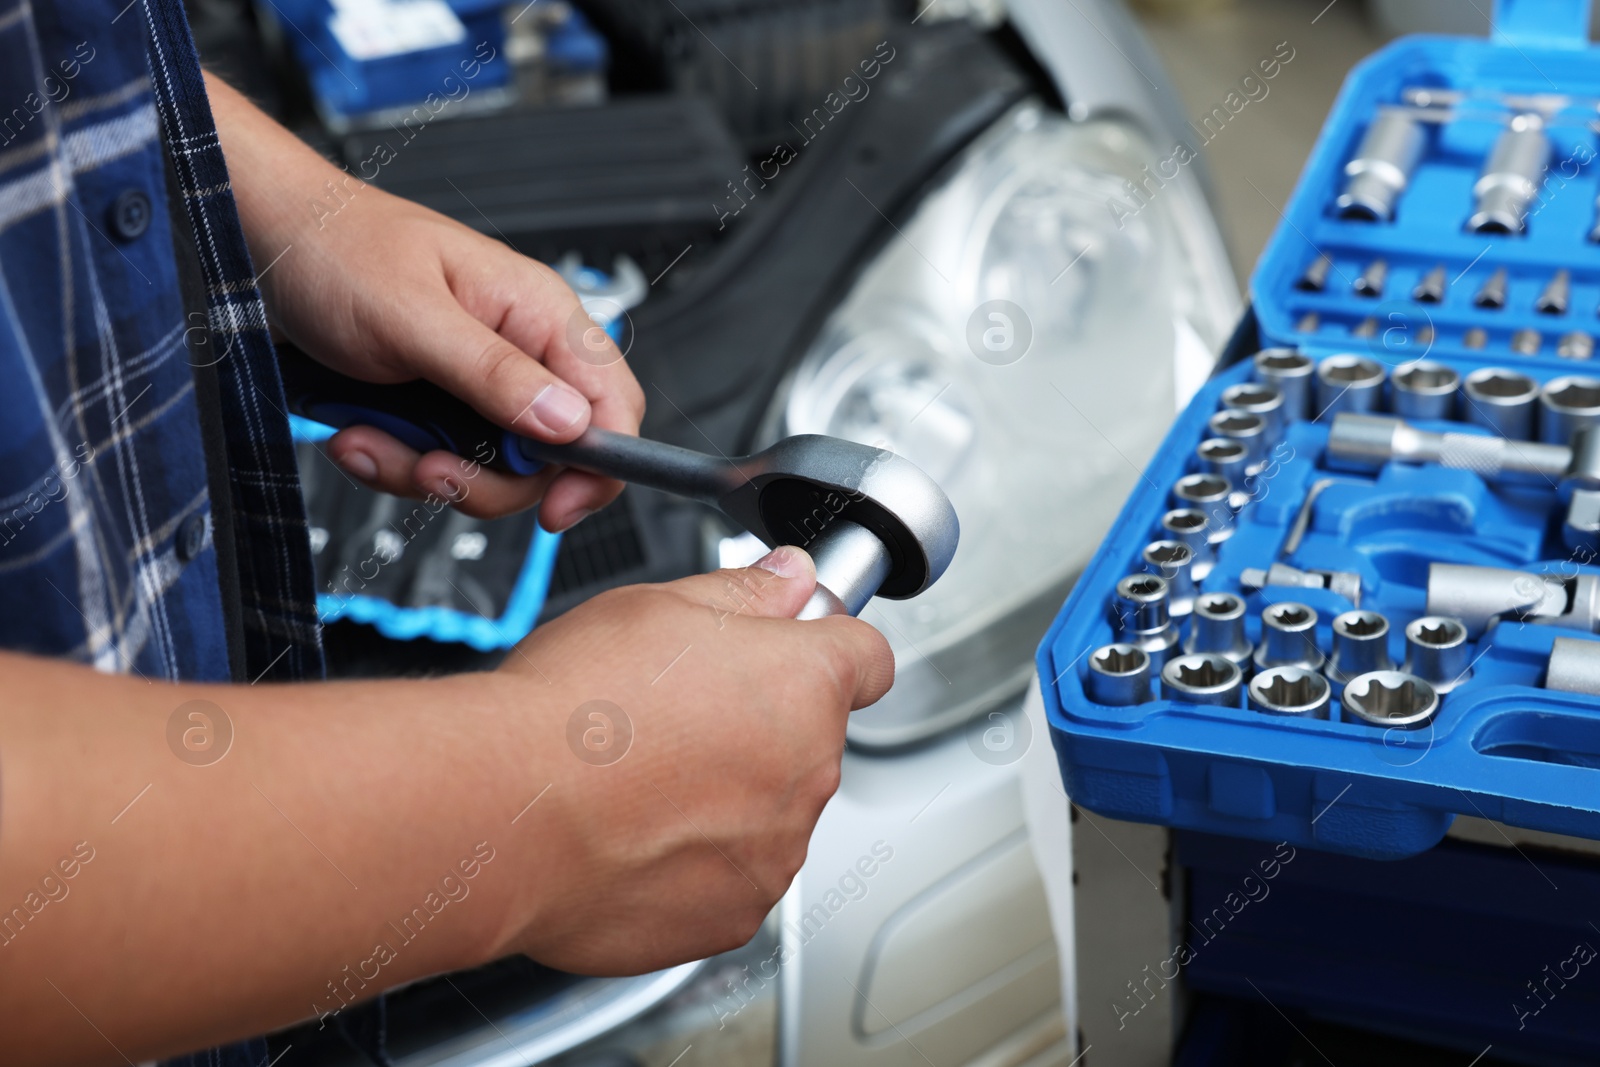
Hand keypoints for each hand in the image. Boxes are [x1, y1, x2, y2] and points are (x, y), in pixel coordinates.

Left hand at [211, 76, 643, 529]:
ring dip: (423, 473)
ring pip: (491, 471)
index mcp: (538, 313)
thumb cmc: (337, 248)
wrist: (264, 243)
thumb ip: (495, 374)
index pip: (612, 404)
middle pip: (551, 458)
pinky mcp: (439, 406)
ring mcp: (479, 383)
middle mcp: (520, 351)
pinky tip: (356, 435)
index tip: (556, 509)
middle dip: (485, 480)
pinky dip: (395, 464)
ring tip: (368, 440)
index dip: (599, 466)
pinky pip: (442, 464)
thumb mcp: (414, 317)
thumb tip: (570, 423)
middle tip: (428, 467)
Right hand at [493, 546, 894, 974]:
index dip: (828, 646)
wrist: (506, 814)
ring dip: (724, 799)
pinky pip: (727, 879)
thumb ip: (744, 594)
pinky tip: (630, 837)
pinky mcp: (732, 916)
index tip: (793, 649)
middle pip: (809, 739)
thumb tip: (789, 580)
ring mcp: (775, 853)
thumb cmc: (572, 710)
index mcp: (805, 684)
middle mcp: (808, 773)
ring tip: (638, 781)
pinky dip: (690, 864)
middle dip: (757, 726)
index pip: (867, 658)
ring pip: (768, 813)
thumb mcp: (658, 607)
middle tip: (672, 715)